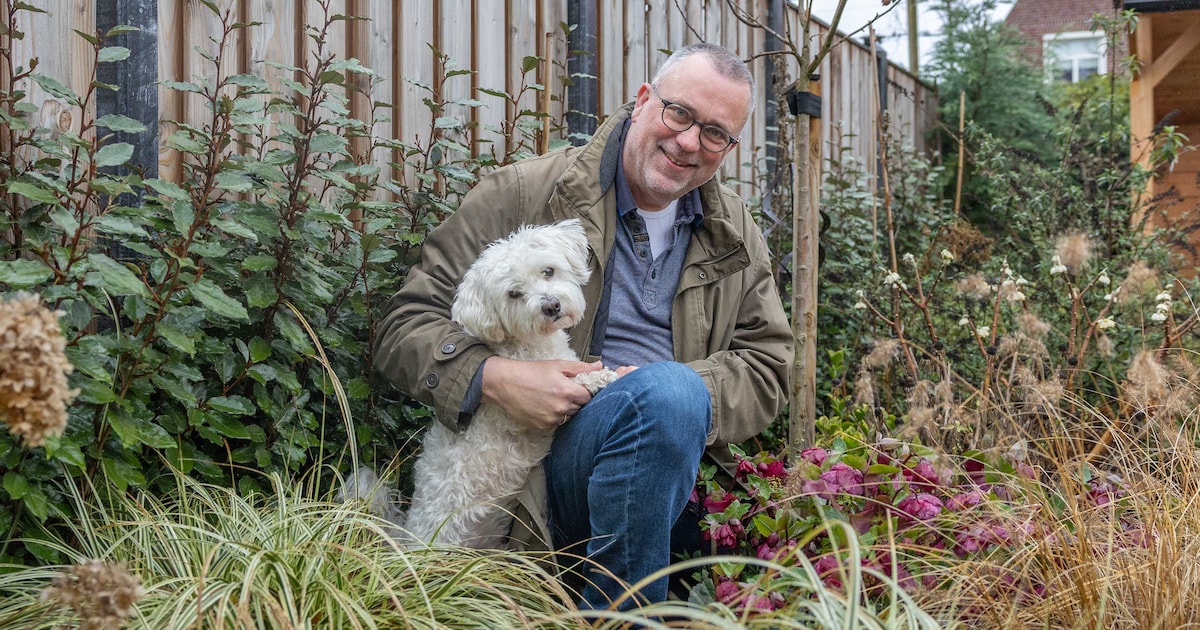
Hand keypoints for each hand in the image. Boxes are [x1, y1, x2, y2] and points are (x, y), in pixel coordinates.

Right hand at [481, 357, 604, 429]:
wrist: (504, 383)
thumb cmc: (531, 371)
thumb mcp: (557, 365)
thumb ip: (581, 367)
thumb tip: (600, 366)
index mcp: (567, 391)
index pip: (589, 397)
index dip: (585, 391)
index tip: (578, 386)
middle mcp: (561, 408)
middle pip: (580, 408)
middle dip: (576, 400)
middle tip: (563, 390)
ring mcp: (551, 420)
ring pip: (569, 417)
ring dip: (566, 409)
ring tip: (552, 397)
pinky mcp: (542, 427)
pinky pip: (556, 423)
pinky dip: (554, 416)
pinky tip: (544, 405)